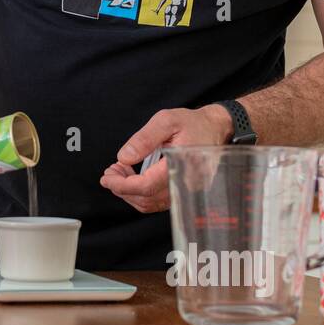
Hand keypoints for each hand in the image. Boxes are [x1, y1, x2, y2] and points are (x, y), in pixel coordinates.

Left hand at [99, 104, 233, 214]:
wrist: (216, 129)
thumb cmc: (193, 123)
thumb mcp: (166, 120)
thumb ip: (144, 139)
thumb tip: (124, 157)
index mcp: (181, 167)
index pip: (146, 187)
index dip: (122, 185)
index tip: (106, 178)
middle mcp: (185, 185)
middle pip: (146, 199)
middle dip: (122, 188)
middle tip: (110, 172)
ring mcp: (185, 192)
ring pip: (150, 204)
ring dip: (129, 192)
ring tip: (119, 172)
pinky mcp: (183, 192)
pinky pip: (157, 202)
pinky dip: (140, 193)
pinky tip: (133, 176)